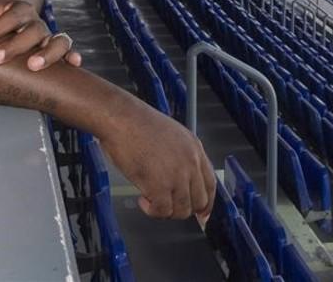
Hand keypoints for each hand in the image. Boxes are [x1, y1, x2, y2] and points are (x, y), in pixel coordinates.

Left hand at [0, 0, 81, 69]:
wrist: (11, 31)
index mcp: (21, 11)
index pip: (13, 15)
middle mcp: (38, 24)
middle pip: (34, 31)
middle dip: (14, 46)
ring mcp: (49, 38)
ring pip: (58, 41)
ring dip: (48, 53)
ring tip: (32, 65)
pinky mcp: (57, 52)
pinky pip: (68, 52)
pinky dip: (72, 56)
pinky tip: (74, 63)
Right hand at [100, 103, 216, 219]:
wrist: (122, 118)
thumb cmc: (137, 124)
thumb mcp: (172, 135)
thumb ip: (182, 156)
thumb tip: (180, 178)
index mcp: (195, 149)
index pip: (211, 185)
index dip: (206, 204)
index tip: (202, 213)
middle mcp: (190, 162)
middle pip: (199, 201)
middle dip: (183, 209)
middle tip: (168, 207)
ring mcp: (177, 175)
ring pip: (182, 210)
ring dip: (165, 211)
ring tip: (151, 200)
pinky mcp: (159, 185)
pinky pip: (162, 211)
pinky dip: (152, 211)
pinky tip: (143, 199)